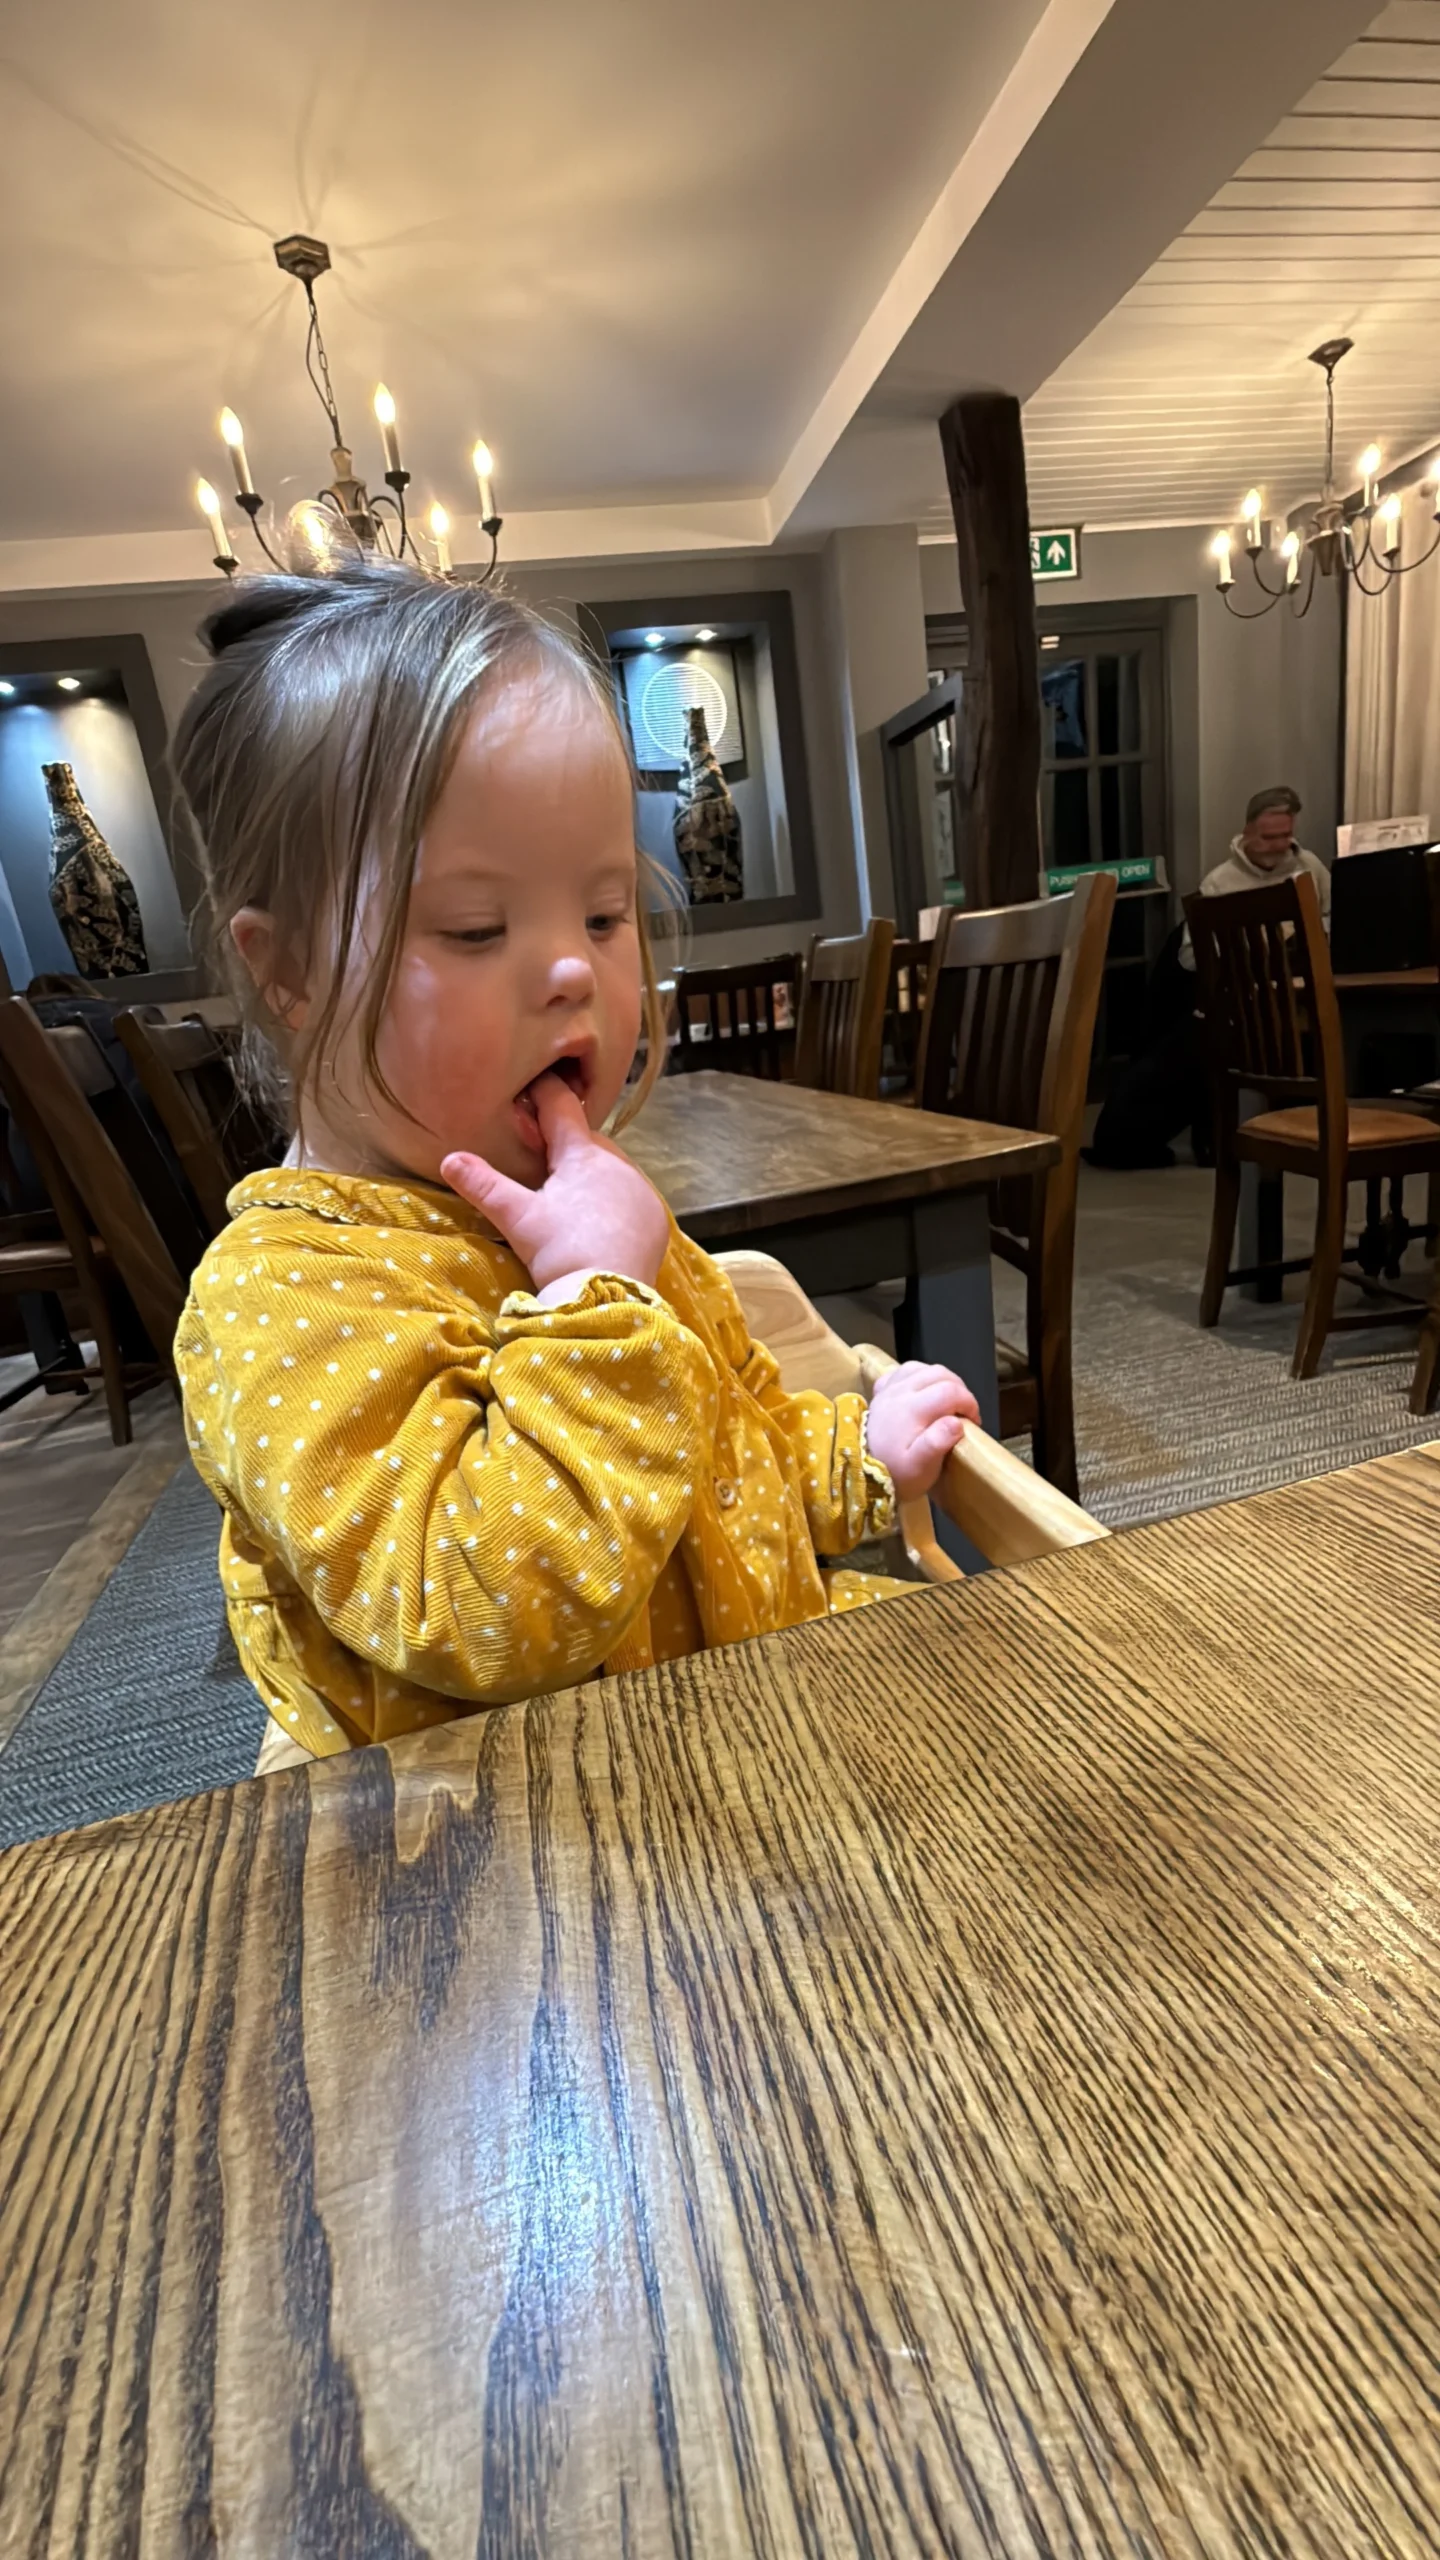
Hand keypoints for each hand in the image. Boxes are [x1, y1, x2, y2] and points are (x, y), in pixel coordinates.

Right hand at [442, 1072, 668, 1299]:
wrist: (610, 1300)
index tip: (532, 1085)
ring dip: (592, 1171)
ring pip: (612, 1167)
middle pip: (587, 1140)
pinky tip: (599, 1217)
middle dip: (565, 1143)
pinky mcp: (656, 1219)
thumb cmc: (560, 1252)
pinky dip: (614, 1199)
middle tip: (542, 1154)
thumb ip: (483, 1184)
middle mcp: (619, 1164)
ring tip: (569, 1190)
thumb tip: (449, 1159)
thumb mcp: (516, 1217)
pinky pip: (631, 1196)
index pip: (561, 1108)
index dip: (544, 1094)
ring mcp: (642, 1192)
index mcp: (583, 1153)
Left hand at [865, 1361, 979, 1501]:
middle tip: (964, 1412)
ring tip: (949, 1401)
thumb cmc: (896, 1474)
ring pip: (922, 1368)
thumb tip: (957, 1422)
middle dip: (960, 1390)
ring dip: (942, 1380)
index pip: (950, 1391)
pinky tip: (924, 1392)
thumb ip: (937, 1443)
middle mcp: (899, 1392)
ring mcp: (888, 1390)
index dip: (969, 1403)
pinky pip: (903, 1372)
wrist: (861, 1476)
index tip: (973, 1422)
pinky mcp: (880, 1392)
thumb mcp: (920, 1468)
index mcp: (912, 1409)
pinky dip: (920, 1376)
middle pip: (939, 1373)